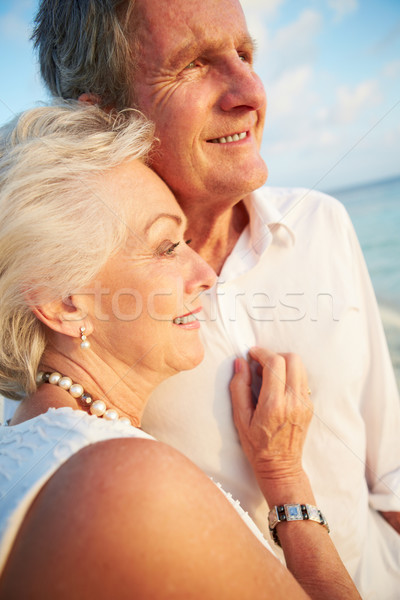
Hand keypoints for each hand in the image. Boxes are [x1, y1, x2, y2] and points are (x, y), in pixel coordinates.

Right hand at [230, 347, 312, 486]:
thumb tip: (240, 363)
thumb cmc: (257, 445)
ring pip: (300, 367)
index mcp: (274, 404)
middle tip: (260, 364)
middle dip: (274, 355)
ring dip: (283, 364)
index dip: (262, 353)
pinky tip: (277, 386)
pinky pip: (302, 379)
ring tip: (268, 375)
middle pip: (292, 359)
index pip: (275, 363)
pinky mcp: (309, 406)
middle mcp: (293, 401)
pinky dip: (289, 374)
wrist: (280, 466)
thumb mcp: (240, 418)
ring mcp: (305, 403)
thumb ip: (239, 387)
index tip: (251, 354)